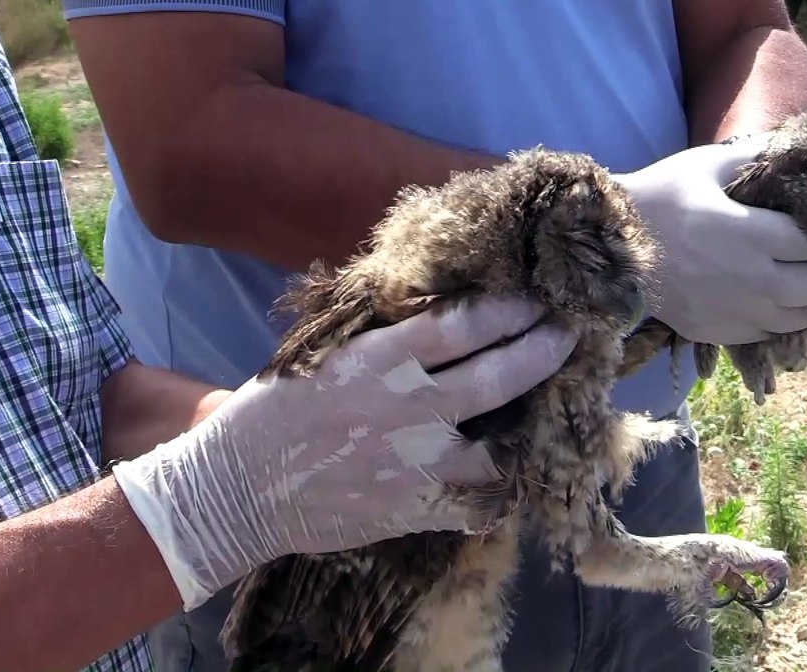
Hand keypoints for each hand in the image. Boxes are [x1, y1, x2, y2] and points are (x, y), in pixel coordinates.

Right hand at [110, 295, 578, 610]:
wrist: (236, 489)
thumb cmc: (274, 412)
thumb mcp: (324, 356)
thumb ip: (381, 340)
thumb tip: (433, 311)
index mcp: (379, 359)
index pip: (463, 324)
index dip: (510, 309)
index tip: (536, 299)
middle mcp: (405, 406)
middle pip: (497, 374)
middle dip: (542, 350)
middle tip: (569, 334)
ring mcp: (414, 462)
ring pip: (499, 443)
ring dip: (532, 422)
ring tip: (557, 405)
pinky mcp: (414, 508)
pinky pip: (478, 501)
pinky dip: (501, 490)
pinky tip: (521, 475)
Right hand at [614, 139, 806, 345]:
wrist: (610, 247)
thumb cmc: (660, 197)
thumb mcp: (707, 164)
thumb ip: (757, 154)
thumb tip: (798, 140)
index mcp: (755, 235)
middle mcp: (754, 280)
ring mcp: (738, 312)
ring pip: (806, 319)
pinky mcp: (722, 332)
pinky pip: (774, 334)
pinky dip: (789, 321)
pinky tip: (784, 300)